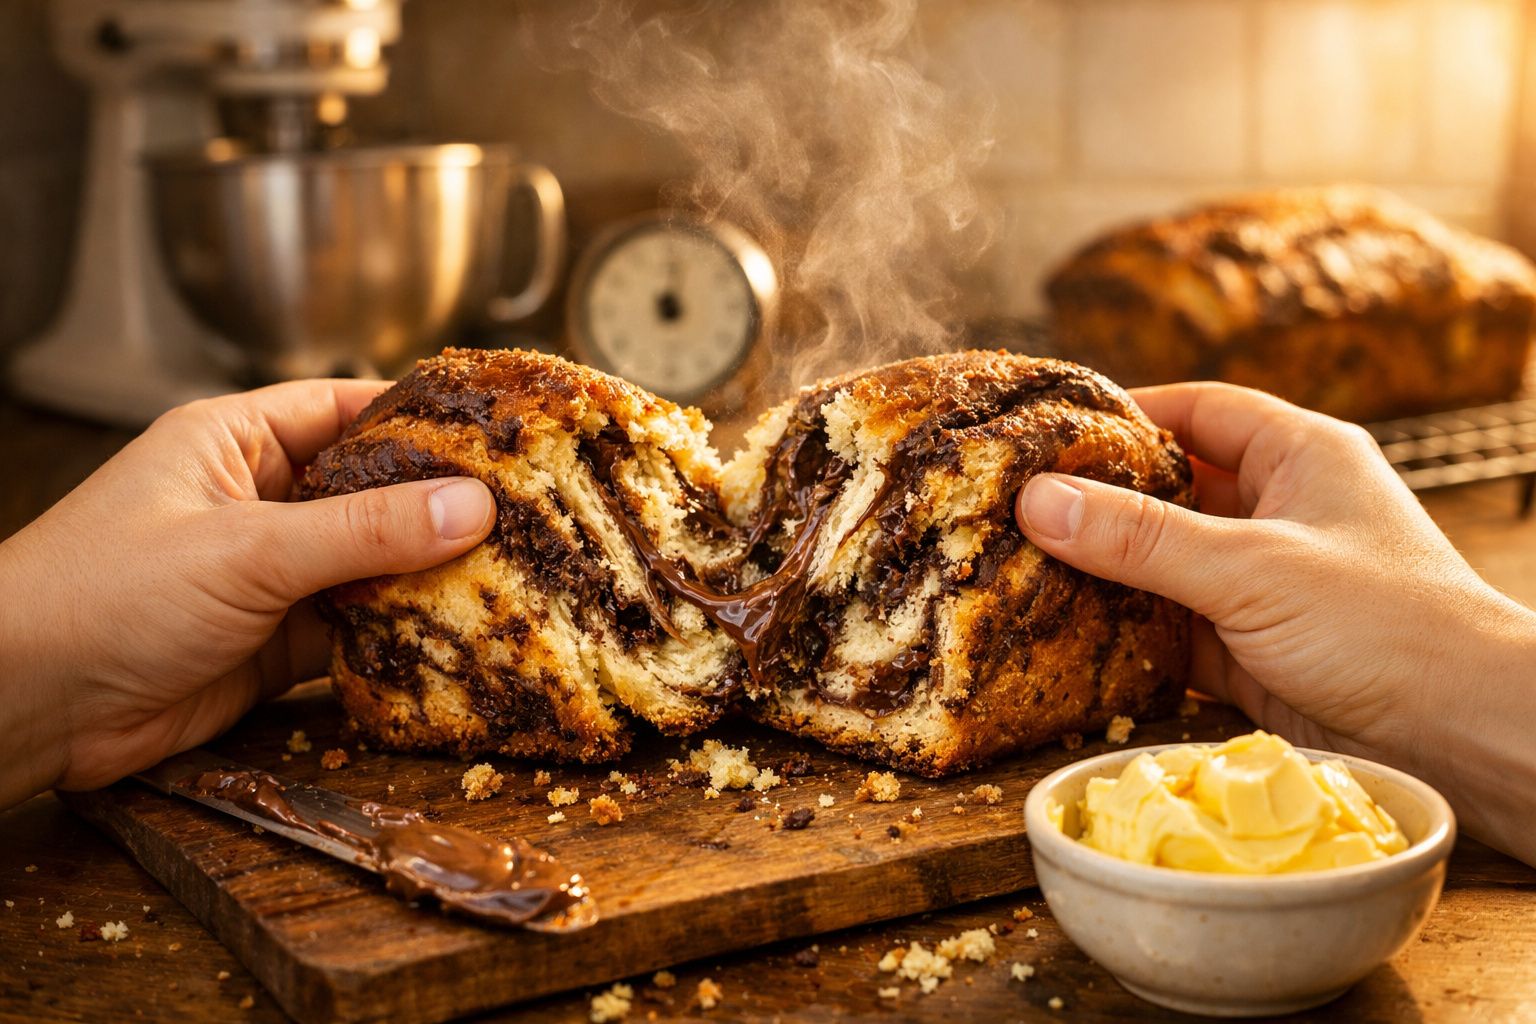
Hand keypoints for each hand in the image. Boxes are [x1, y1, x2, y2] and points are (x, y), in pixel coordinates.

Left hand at [0, 381, 494, 808]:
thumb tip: (471, 508)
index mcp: (236, 442)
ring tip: (510, 578)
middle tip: (525, 515)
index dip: (422, 419)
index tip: (498, 433)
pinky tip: (454, 640)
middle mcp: (258, 501)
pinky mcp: (274, 644)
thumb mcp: (246, 549)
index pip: (347, 408)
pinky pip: (355, 631)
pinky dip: (399, 638)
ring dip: (425, 579)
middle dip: (440, 508)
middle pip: (371, 493)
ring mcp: (269, 575)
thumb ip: (363, 532)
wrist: (28, 706)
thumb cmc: (103, 595)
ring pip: (370, 566)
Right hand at [1016, 382, 1535, 864]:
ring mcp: (1266, 584)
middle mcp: (1281, 512)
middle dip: (1100, 500)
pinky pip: (1172, 629)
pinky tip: (1068, 637)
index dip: (1126, 413)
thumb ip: (1142, 537)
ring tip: (1023, 570)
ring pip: (1166, 565)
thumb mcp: (1251, 568)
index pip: (1199, 410)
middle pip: (1172, 489)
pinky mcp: (1253, 650)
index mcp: (1300, 456)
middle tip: (1018, 505)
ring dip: (1107, 573)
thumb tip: (1037, 500)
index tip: (1052, 430)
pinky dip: (1126, 634)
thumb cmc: (1384, 623)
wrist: (1465, 736)